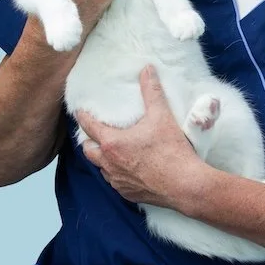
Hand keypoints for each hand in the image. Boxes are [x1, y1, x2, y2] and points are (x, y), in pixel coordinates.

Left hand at [77, 66, 207, 208]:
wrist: (185, 185)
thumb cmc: (171, 151)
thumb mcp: (161, 116)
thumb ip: (152, 91)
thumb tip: (147, 70)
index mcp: (112, 143)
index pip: (89, 127)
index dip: (83, 117)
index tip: (80, 111)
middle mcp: (109, 164)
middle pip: (88, 151)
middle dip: (89, 141)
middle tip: (95, 133)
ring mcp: (117, 181)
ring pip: (100, 168)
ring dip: (102, 158)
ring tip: (111, 149)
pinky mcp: (127, 194)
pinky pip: (115, 182)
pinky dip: (116, 173)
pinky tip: (127, 168)